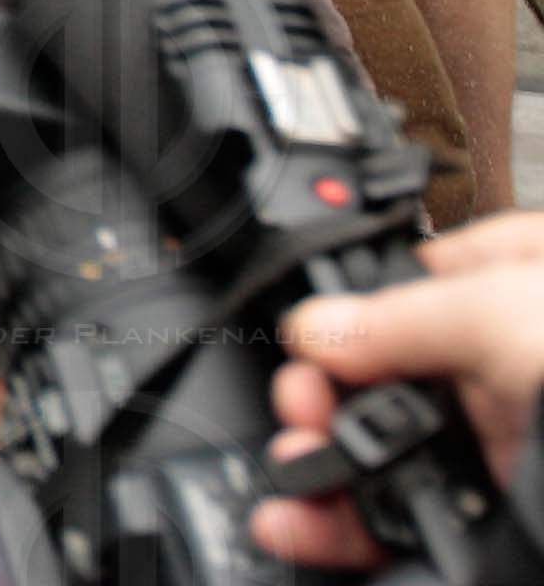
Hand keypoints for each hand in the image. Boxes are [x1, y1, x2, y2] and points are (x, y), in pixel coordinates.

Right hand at [252, 213, 543, 569]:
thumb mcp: (510, 311)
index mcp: (524, 285)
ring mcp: (523, 445)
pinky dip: (363, 527)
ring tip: (292, 490)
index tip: (306, 354)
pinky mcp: (519, 515)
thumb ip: (402, 317)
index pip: (408, 288)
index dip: (345, 319)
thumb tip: (316, 330)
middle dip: (327, 402)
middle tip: (301, 423)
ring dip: (331, 471)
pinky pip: (427, 517)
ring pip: (402, 455)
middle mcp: (520, 363)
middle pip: (391, 377)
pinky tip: (320, 529)